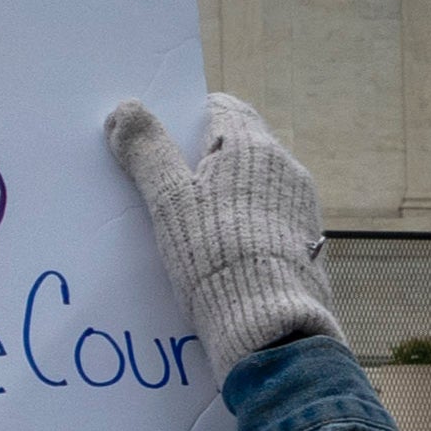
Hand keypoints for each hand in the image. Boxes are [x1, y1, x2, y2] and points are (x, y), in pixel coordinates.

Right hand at [103, 93, 337, 371]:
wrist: (268, 323)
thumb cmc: (213, 252)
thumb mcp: (167, 199)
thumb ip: (147, 151)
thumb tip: (125, 109)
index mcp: (253, 146)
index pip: (219, 108)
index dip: (184, 119)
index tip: (156, 143)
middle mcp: (286, 167)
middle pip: (237, 146)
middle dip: (200, 159)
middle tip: (162, 185)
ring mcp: (301, 205)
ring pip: (252, 183)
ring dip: (222, 193)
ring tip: (187, 225)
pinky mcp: (305, 240)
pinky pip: (267, 216)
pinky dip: (241, 223)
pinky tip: (218, 251)